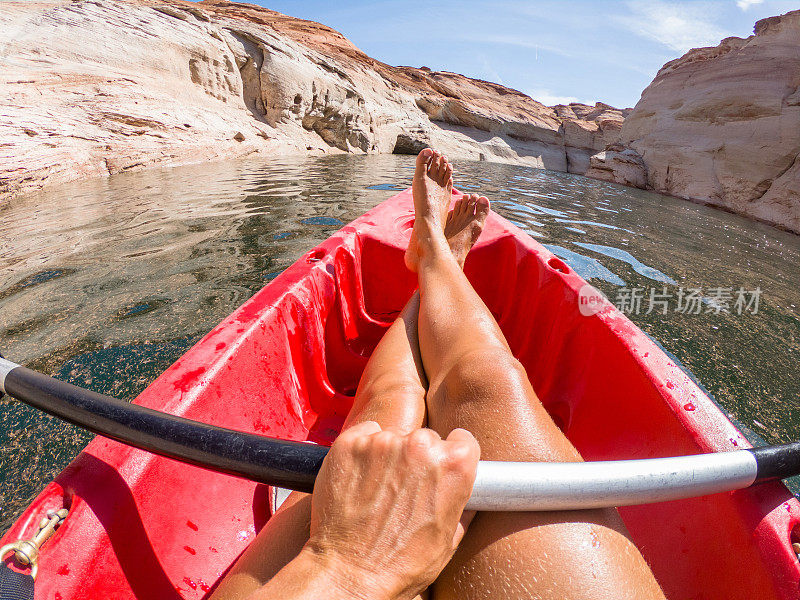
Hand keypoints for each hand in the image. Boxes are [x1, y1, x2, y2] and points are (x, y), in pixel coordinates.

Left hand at [303, 421, 479, 599]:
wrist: (349, 573)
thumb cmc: (401, 565)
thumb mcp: (449, 540)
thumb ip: (463, 506)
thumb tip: (472, 496)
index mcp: (454, 465)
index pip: (462, 440)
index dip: (452, 456)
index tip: (440, 467)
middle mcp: (419, 445)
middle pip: (425, 438)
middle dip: (418, 458)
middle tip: (405, 489)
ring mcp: (382, 442)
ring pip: (393, 436)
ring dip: (389, 455)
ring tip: (379, 490)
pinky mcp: (350, 444)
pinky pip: (364, 434)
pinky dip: (363, 451)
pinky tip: (361, 479)